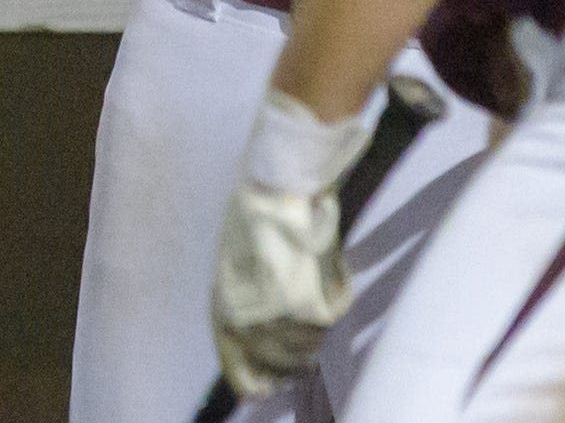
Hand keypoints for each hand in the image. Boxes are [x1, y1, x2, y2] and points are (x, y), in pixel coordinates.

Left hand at [211, 89, 372, 397]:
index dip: (262, 381)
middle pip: (287, 364)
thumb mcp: (237, 265)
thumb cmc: (253, 212)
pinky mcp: (312, 310)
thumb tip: (270, 335)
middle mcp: (249, 326)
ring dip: (320, 315)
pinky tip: (329, 260)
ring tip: (315, 275)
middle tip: (310, 317)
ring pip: (315, 340)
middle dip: (299, 347)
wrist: (276, 183)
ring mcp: (281, 321)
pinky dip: (340, 288)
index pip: (242, 374)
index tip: (276, 382)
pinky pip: (337, 310)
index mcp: (224, 313)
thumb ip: (250, 303)